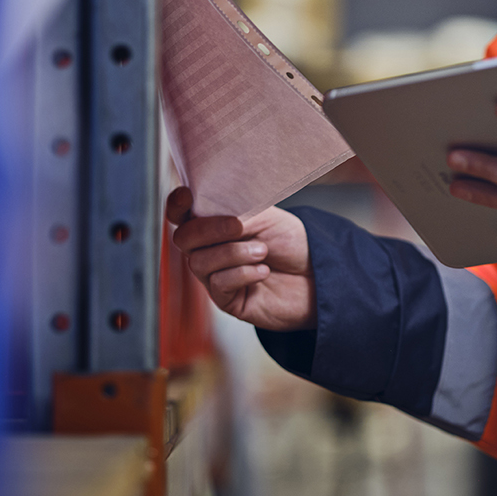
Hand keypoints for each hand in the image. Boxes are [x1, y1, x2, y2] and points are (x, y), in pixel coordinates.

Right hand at [166, 187, 316, 330]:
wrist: (319, 275)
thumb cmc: (292, 244)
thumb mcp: (266, 217)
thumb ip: (235, 212)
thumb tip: (208, 210)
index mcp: (216, 225)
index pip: (183, 214)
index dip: (177, 205)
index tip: (186, 195)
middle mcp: (210, 251)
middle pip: (183, 238)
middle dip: (209, 229)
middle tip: (239, 227)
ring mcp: (216, 277)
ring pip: (199, 262)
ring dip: (233, 253)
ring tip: (262, 251)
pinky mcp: (228, 300)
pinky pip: (219, 284)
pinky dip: (242, 273)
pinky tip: (263, 271)